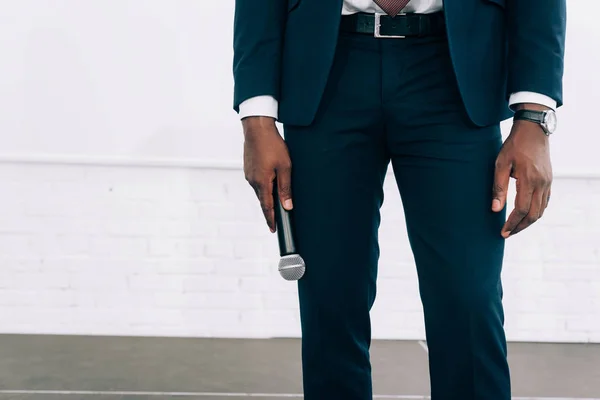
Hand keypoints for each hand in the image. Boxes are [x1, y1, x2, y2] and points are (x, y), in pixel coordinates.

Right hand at [242, 116, 292, 232]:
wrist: (257, 128)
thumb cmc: (273, 145)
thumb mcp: (285, 167)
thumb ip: (285, 188)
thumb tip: (287, 206)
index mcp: (262, 182)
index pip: (267, 207)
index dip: (270, 219)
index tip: (273, 230)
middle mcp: (253, 181)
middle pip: (262, 200)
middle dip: (269, 210)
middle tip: (277, 220)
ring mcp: (249, 174)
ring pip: (260, 190)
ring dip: (267, 196)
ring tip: (276, 201)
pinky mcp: (248, 168)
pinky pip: (257, 182)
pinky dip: (263, 186)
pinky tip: (270, 183)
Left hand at [492, 109, 552, 237]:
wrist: (533, 130)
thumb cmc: (514, 145)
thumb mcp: (501, 164)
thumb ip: (498, 187)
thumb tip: (495, 209)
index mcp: (529, 180)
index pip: (522, 210)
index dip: (512, 223)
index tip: (503, 232)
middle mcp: (542, 183)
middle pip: (534, 214)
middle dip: (520, 227)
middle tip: (507, 233)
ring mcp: (548, 182)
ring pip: (541, 210)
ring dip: (528, 221)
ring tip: (514, 227)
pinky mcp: (549, 180)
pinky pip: (545, 202)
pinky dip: (536, 211)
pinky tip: (526, 214)